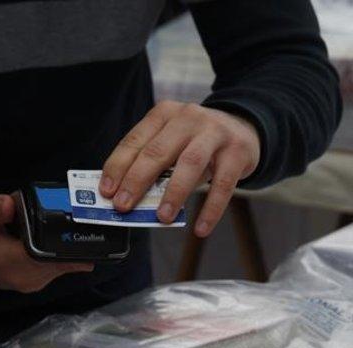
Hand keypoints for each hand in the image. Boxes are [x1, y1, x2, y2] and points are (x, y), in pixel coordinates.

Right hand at [0, 189, 93, 290]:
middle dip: (73, 239)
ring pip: (64, 265)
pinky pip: (59, 268)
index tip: (81, 222)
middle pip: (62, 261)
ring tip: (74, 223)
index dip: (67, 240)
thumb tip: (9, 205)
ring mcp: (31, 283)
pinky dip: (63, 253)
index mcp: (5, 259)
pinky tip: (62, 236)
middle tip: (84, 216)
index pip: (47, 255)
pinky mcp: (36, 282)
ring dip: (70, 246)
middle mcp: (22, 277)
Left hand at [100, 101, 259, 237]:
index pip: (135, 141)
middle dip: (137, 180)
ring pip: (189, 163)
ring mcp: (215, 133)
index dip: (118, 166)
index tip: (106, 191)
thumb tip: (130, 198)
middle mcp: (188, 118)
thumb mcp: (174, 142)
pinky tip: (201, 229)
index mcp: (165, 114)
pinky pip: (223, 185)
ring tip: (162, 217)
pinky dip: (211, 209)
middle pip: (158, 151)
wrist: (245, 129)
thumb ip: (155, 165)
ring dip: (173, 193)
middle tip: (124, 206)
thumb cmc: (199, 142)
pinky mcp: (237, 152)